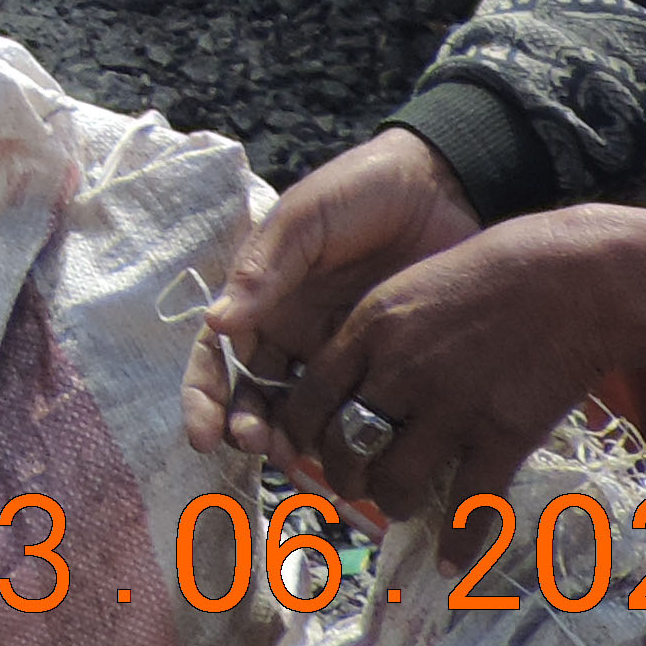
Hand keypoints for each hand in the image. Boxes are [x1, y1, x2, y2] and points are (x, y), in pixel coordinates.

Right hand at [187, 128, 486, 462]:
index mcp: (262, 297)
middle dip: (248, 426)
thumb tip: (216, 323)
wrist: (441, 186)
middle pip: (255, 395)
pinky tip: (352, 453)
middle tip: (261, 445)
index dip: (205, 396)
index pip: (218, 355)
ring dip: (292, 441)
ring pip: (303, 414)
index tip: (205, 433)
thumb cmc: (359, 190)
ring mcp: (338, 353)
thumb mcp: (304, 218)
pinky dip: (348, 437)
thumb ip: (264, 268)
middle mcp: (293, 333)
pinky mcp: (384, 365)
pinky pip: (359, 410)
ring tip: (298, 458)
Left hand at [286, 204, 645, 522]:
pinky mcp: (501, 436)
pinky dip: (459, 542)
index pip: (309, 397)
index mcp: (370, 327)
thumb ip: (379, 335)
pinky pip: (468, 506)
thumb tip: (356, 383)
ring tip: (400, 504)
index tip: (311, 447)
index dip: (304, 434)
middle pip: (344, 448)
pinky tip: (452, 561)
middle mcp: (399, 371)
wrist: (574, 278)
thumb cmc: (494, 270)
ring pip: (394, 484)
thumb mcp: (412, 285)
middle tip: (356, 484)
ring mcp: (450, 407)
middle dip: (344, 476)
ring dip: (392, 504)